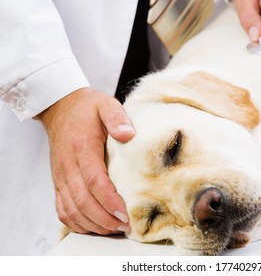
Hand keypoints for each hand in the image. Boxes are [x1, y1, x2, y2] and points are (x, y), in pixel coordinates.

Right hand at [38, 88, 134, 234]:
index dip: (109, 200)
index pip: (94, 181)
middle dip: (105, 219)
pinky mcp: (58, 181)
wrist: (61, 108)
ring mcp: (61, 176)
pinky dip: (77, 222)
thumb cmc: (87, 109)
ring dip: (93, 224)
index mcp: (82, 148)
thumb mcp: (105, 105)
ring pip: (72, 209)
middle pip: (83, 201)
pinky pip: (62, 209)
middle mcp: (68, 166)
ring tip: (114, 229)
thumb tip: (128, 134)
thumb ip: (116, 117)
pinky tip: (94, 226)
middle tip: (125, 226)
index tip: (125, 213)